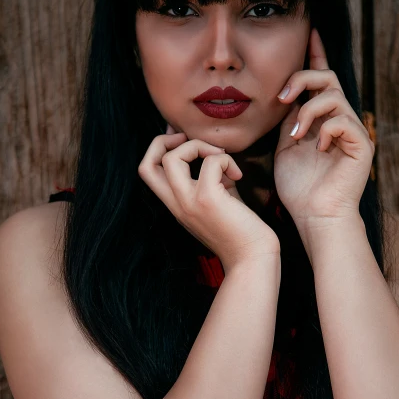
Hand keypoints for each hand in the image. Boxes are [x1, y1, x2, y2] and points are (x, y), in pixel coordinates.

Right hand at [138, 126, 279, 272]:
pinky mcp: (208, 200)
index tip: (183, 140)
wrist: (253, 258)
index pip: (146, 171)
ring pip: (171, 158)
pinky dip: (226, 160)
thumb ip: (209, 176)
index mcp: (176, 204)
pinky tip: (238, 175)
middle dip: (163, 141)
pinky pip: (210, 162)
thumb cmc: (241, 229)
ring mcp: (189, 202)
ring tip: (220, 157)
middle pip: (145, 165)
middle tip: (190, 141)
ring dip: (198, 145)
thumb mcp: (217, 198)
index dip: (158, 148)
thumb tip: (210, 151)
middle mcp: (176, 204)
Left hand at [273, 28, 374, 229]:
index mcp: (322, 119)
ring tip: (296, 136)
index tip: (310, 32)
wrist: (315, 217)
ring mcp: (353, 132)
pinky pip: (342, 120)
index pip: (321, 79)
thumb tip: (284, 97)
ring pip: (333, 96)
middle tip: (282, 99)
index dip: (315, 55)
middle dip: (301, 80)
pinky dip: (324, 130)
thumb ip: (288, 122)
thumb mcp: (285, 149)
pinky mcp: (362, 145)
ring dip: (308, 111)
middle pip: (327, 78)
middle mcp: (341, 120)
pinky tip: (317, 148)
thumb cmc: (299, 190)